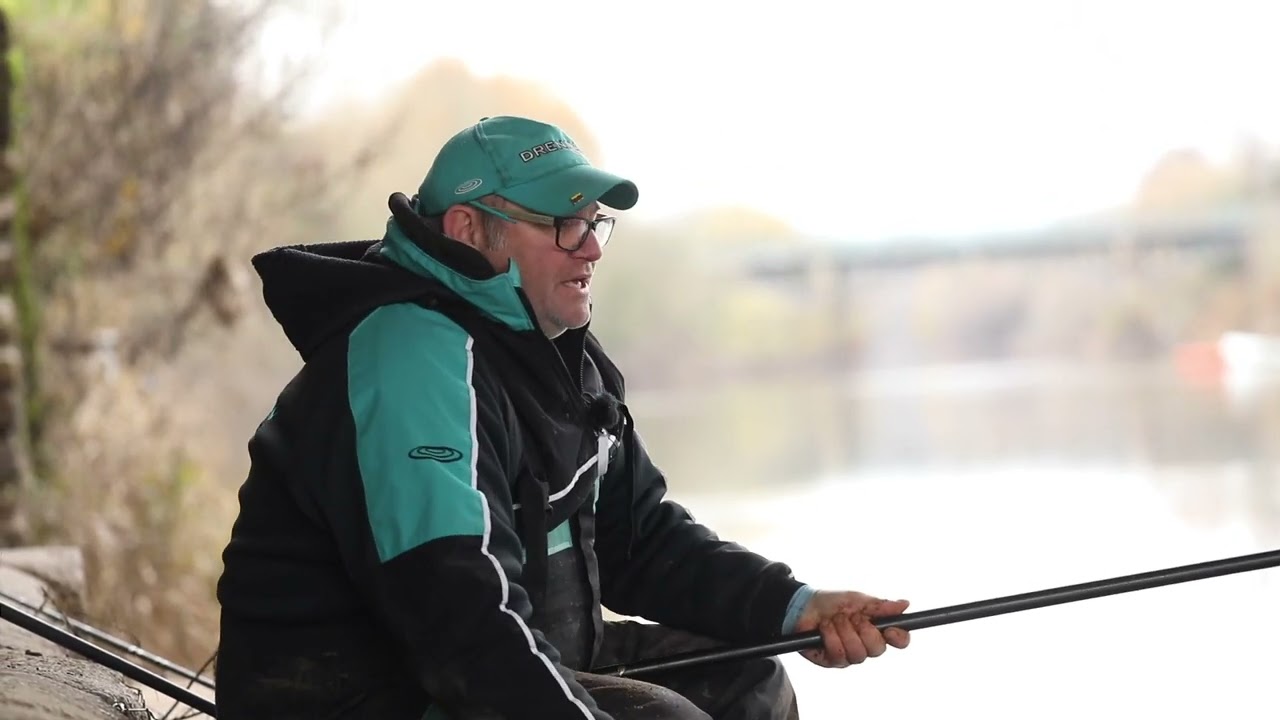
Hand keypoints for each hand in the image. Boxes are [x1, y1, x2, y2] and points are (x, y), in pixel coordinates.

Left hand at [793, 590, 910, 667]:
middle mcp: (866, 645)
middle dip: (863, 630)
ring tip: (834, 619)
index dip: (899, 637)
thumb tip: (904, 604)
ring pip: (857, 653)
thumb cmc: (832, 602)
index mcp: (876, 629)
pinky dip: (830, 637)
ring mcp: (849, 655)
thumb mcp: (857, 599)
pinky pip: (838, 655)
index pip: (899, 640)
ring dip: (844, 631)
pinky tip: (824, 628)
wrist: (804, 605)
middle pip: (878, 650)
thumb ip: (880, 605)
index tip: (891, 630)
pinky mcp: (832, 661)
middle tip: (852, 616)